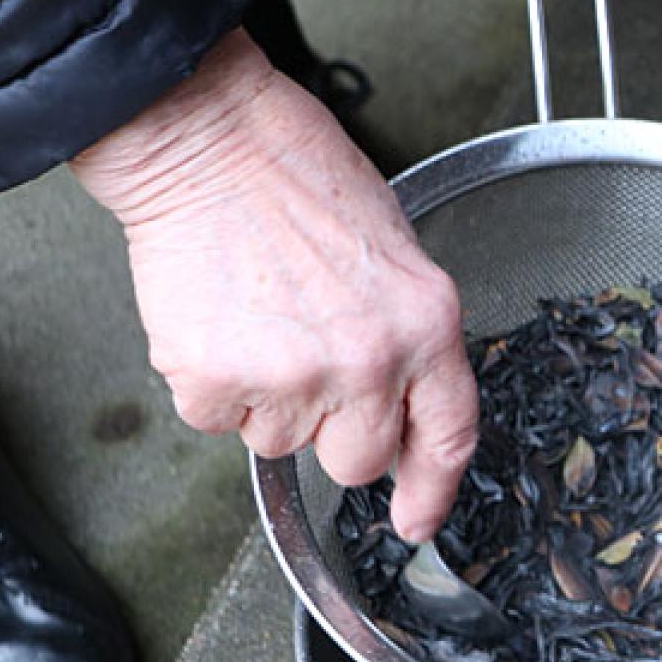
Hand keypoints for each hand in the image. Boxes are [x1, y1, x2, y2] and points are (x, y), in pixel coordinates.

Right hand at [70, 30, 478, 541]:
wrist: (212, 142)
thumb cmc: (300, 180)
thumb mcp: (397, 257)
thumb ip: (409, 339)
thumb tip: (398, 413)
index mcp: (428, 325)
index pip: (449, 433)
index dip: (433, 488)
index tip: (418, 519)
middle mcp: (371, 361)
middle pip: (357, 461)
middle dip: (333, 430)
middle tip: (307, 362)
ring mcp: (293, 377)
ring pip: (280, 443)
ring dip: (267, 400)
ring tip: (260, 318)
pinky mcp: (216, 382)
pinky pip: (217, 420)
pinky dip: (212, 385)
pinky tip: (219, 322)